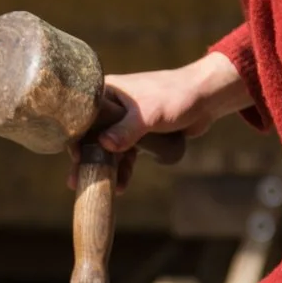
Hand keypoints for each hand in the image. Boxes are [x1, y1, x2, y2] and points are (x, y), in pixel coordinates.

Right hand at [74, 52, 251, 188]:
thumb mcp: (148, 114)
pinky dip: (123, 168)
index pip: (82, 117)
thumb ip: (126, 130)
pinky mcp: (139, 133)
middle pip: (93, 135)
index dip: (76, 138)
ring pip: (109, 148)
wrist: (206, 98)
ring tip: (100, 189)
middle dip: (87, 160)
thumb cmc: (174, 96)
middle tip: (76, 182)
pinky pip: (126, 153)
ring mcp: (125, 120)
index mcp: (106, 93)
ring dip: (106, 168)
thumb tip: (104, 146)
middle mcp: (112, 105)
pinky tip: (120, 185)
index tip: (75, 158)